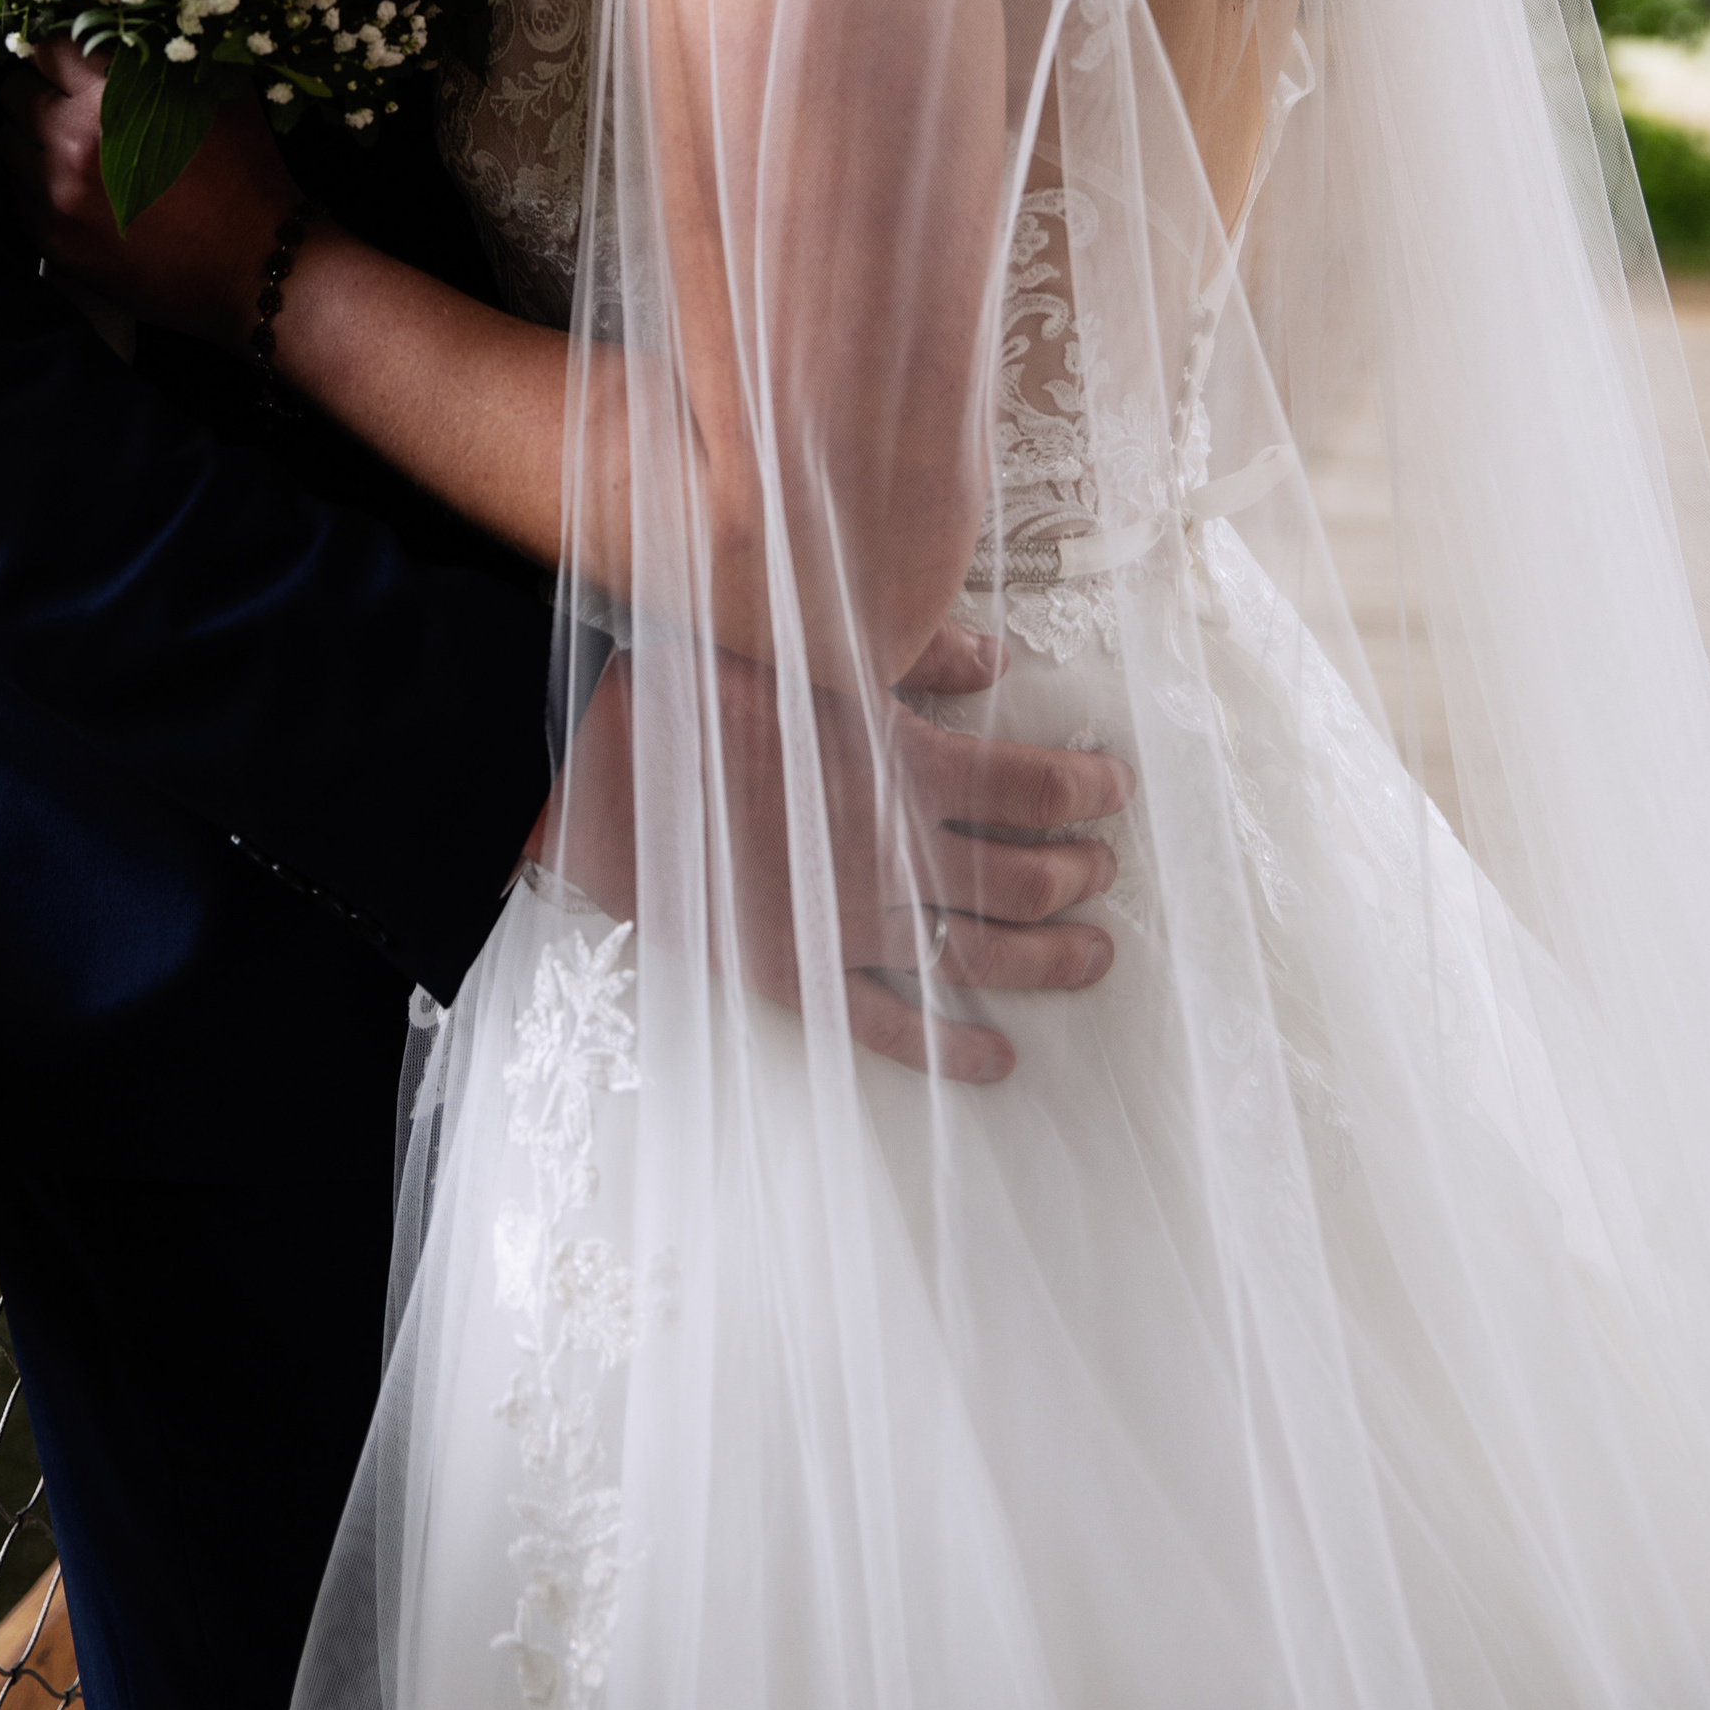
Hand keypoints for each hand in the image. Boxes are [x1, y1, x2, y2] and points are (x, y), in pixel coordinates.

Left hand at [0, 43, 299, 346]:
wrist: (255, 263)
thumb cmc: (246, 173)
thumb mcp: (219, 93)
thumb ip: (166, 54)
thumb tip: (128, 25)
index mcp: (114, 96)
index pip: (49, 48)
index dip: (63, 52)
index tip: (74, 64)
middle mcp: (74, 142)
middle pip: (15, 92)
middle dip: (40, 91)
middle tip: (68, 103)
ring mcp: (57, 196)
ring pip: (8, 143)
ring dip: (33, 140)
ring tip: (69, 149)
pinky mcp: (53, 240)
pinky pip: (17, 196)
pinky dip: (39, 187)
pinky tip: (77, 191)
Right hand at [539, 641, 1125, 1085]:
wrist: (592, 772)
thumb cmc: (697, 694)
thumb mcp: (811, 652)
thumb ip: (916, 656)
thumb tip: (997, 659)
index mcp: (902, 769)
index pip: (1033, 786)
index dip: (1088, 791)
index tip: (1117, 789)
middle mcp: (893, 856)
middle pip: (1024, 879)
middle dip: (1079, 875)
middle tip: (1105, 870)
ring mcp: (850, 926)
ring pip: (981, 956)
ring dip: (1049, 960)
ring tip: (1093, 957)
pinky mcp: (802, 975)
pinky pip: (895, 1029)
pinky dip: (954, 1048)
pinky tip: (998, 1057)